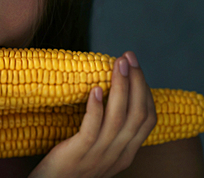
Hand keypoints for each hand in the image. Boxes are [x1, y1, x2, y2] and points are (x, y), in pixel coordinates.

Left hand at [28, 51, 156, 177]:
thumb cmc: (73, 162)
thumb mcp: (99, 148)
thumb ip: (109, 128)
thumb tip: (109, 91)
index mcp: (125, 152)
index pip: (147, 120)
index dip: (145, 92)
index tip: (136, 67)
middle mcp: (117, 155)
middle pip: (136, 115)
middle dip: (136, 82)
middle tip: (129, 57)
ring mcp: (99, 156)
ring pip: (118, 119)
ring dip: (120, 87)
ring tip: (117, 64)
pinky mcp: (78, 155)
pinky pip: (91, 130)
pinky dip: (96, 108)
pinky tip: (94, 89)